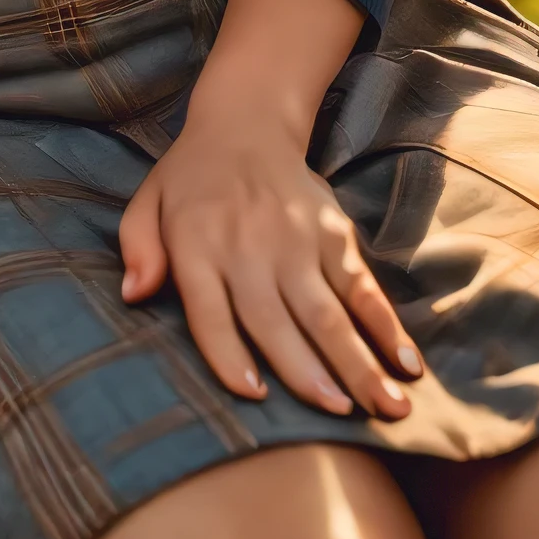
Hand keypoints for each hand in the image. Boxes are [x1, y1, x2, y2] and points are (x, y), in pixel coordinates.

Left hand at [119, 108, 422, 421]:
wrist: (245, 122)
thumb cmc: (190, 180)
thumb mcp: (146, 204)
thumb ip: (137, 247)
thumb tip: (133, 293)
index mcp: (198, 244)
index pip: (211, 311)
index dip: (230, 354)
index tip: (254, 394)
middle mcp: (249, 246)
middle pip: (278, 318)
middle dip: (309, 371)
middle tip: (338, 417)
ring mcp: (298, 239)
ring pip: (328, 309)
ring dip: (359, 360)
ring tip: (387, 407)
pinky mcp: (334, 233)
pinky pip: (361, 285)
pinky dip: (384, 323)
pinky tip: (405, 362)